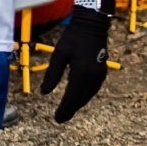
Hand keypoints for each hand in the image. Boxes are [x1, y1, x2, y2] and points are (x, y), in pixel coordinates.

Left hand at [40, 5, 111, 122]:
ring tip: (68, 111)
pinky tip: (78, 98)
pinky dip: (84, 96)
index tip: (56, 119)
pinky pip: (93, 90)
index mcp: (81, 73)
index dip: (64, 109)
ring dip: (78, 104)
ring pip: (88, 95)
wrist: (92, 26)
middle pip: (81, 99)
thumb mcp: (59, 54)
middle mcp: (93, 77)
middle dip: (70, 109)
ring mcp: (100, 75)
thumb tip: (44, 93)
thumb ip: (52, 74)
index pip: (72, 97)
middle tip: (60, 119)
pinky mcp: (102, 72)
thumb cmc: (73, 38)